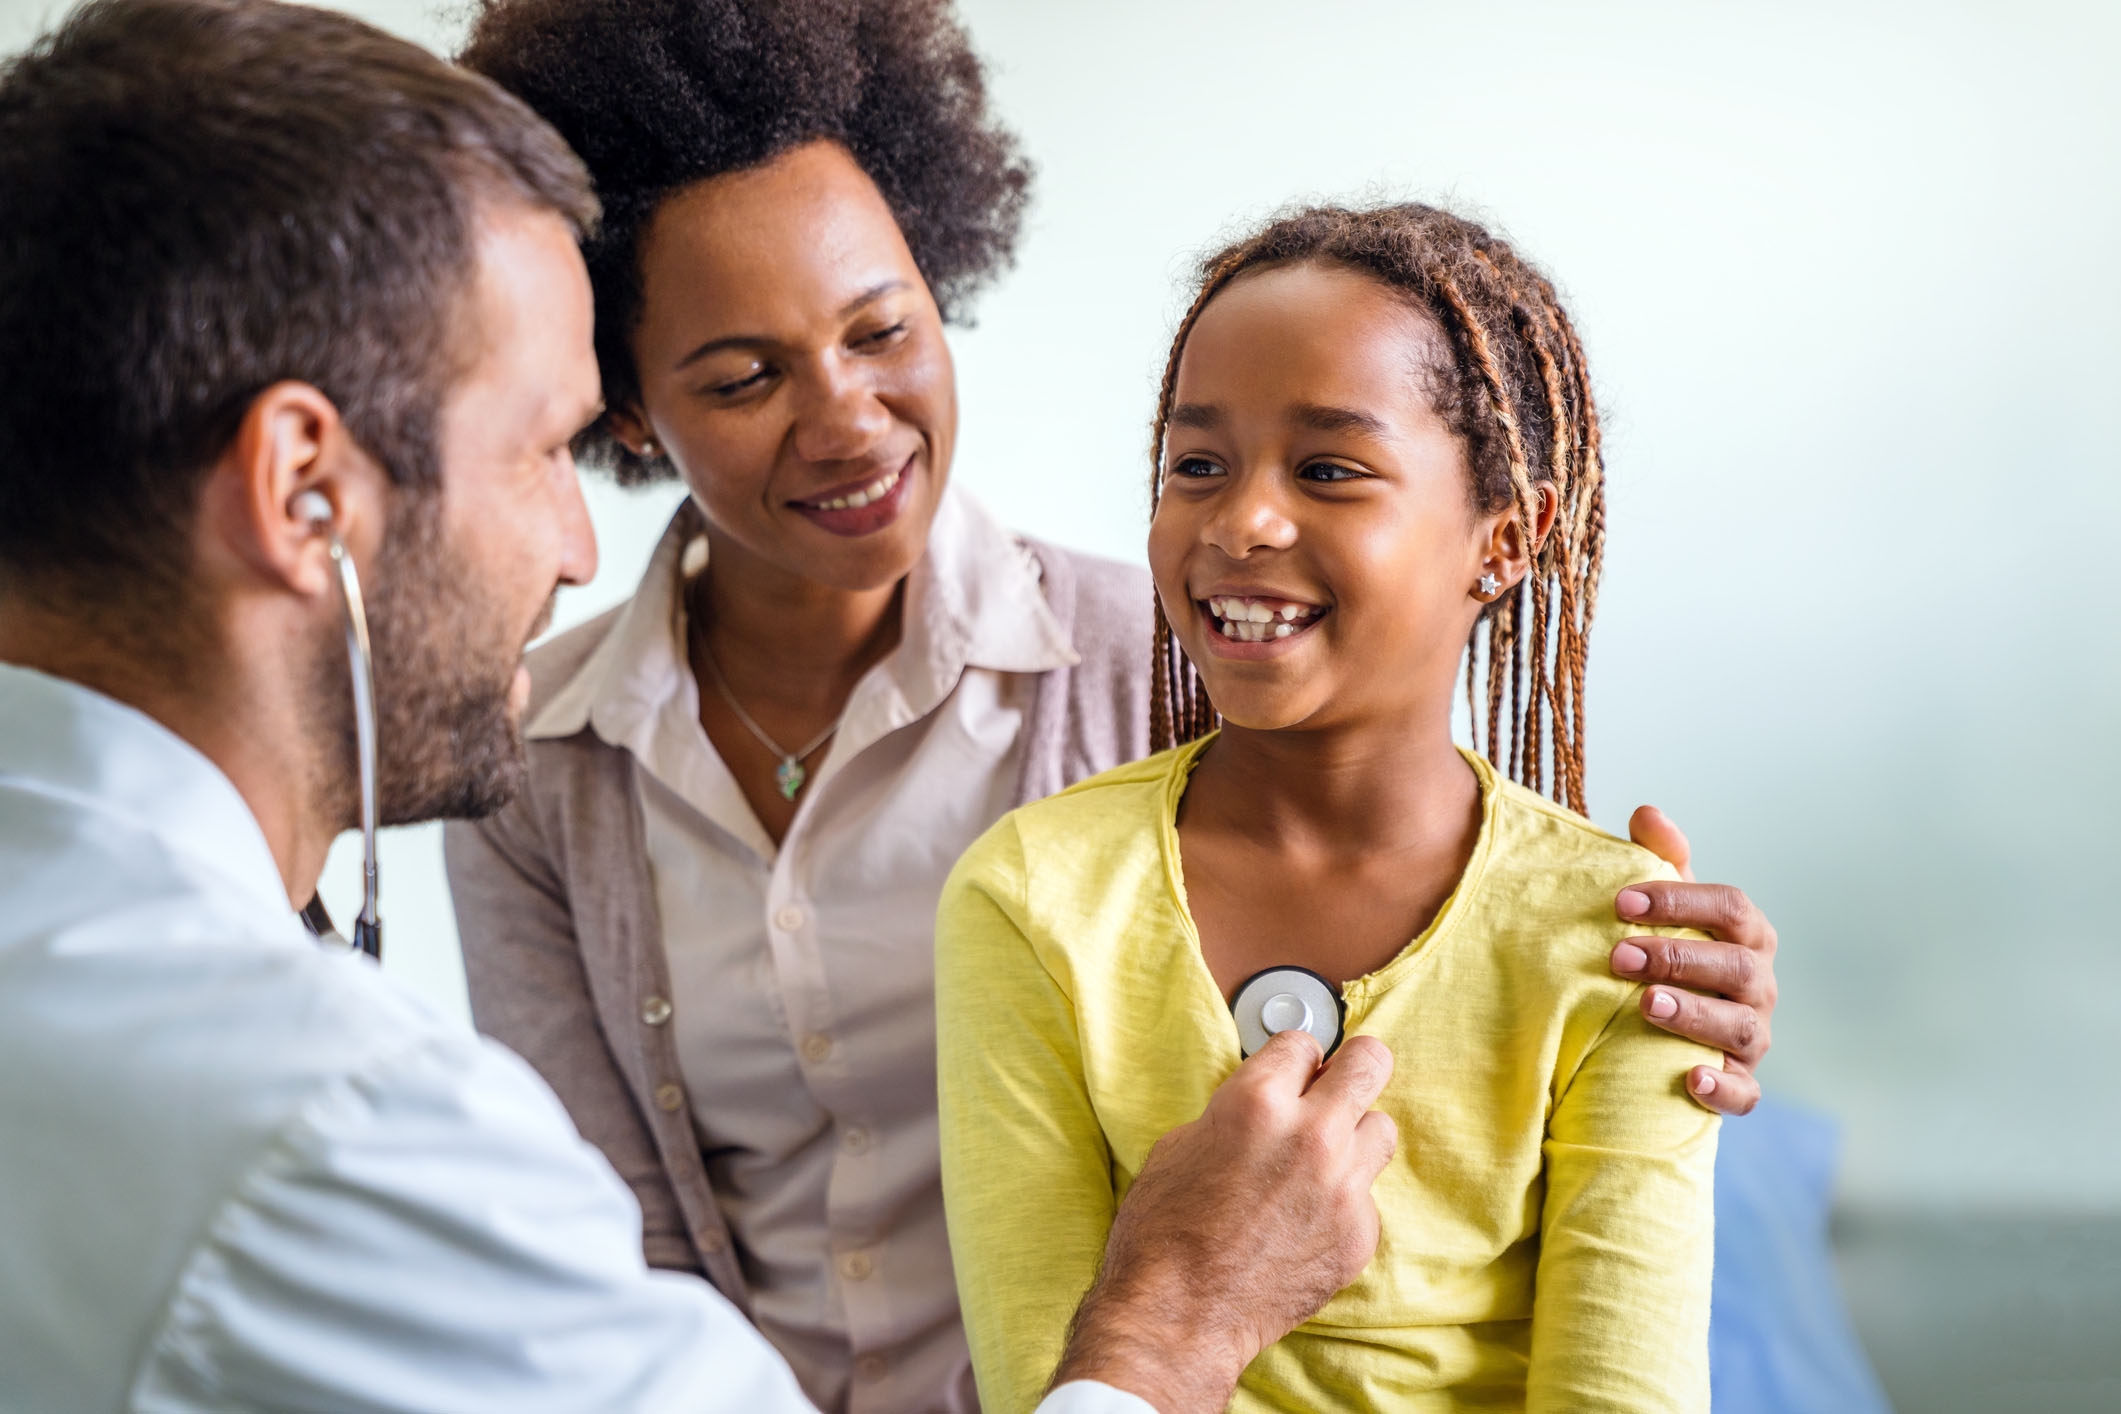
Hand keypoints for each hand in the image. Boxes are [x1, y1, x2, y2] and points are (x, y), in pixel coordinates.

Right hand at [1051, 1031, 1397, 1413]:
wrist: (1178, 1316)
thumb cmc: (1164, 1232)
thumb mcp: (1182, 1144)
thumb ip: (1236, 1111)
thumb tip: (1269, 1104)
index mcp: (1257, 1102)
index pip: (1303, 1044)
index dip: (1293, 1060)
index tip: (1292, 1073)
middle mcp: (1310, 1135)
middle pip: (1371, 1063)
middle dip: (1355, 1066)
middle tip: (1340, 1083)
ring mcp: (1342, 1187)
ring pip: (1381, 1130)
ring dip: (1353, 1137)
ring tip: (1320, 1161)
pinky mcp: (1359, 1235)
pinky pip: (1366, 1196)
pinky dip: (1342, 1201)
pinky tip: (1304, 1222)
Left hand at [1610, 805, 1777, 1115]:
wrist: (1667, 1028)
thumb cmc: (1670, 953)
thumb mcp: (1664, 907)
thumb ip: (1659, 859)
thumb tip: (1647, 812)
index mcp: (1745, 934)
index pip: (1728, 907)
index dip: (1680, 902)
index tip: (1621, 902)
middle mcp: (1758, 983)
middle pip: (1737, 966)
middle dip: (1678, 959)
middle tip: (1619, 957)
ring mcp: (1753, 1035)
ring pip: (1741, 1027)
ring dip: (1696, 1015)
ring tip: (1647, 1005)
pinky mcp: (1742, 1082)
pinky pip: (1745, 1092)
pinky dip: (1722, 1087)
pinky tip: (1689, 1077)